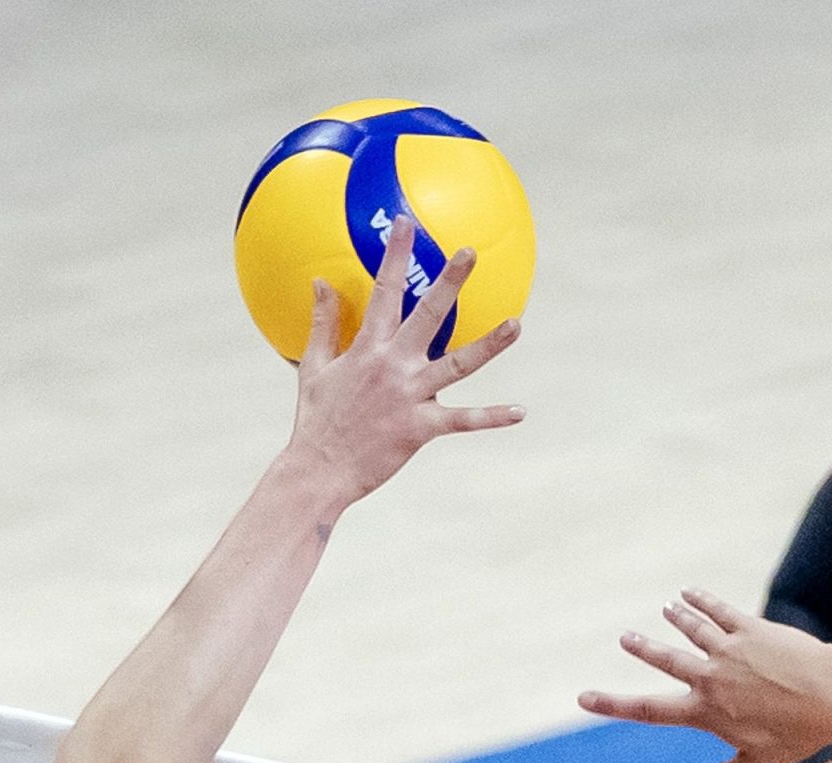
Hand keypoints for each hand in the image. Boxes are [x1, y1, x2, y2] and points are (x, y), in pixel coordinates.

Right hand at [288, 219, 524, 500]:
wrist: (318, 470)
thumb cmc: (316, 419)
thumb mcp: (312, 366)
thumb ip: (323, 322)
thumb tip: (320, 282)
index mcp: (366, 348)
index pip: (382, 291)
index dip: (393, 255)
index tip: (405, 223)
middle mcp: (392, 365)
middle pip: (428, 314)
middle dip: (449, 281)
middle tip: (470, 252)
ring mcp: (410, 395)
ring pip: (459, 364)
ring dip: (490, 344)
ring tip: (517, 324)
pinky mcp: (421, 427)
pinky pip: (463, 419)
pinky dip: (492, 417)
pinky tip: (520, 411)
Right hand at [579, 590, 831, 762]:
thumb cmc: (797, 735)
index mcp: (706, 712)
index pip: (649, 710)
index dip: (612, 704)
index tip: (584, 698)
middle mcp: (710, 678)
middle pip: (665, 660)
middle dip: (642, 648)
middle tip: (626, 638)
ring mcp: (729, 649)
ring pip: (690, 629)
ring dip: (676, 618)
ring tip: (666, 610)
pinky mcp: (750, 628)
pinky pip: (718, 610)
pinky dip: (701, 600)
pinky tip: (689, 593)